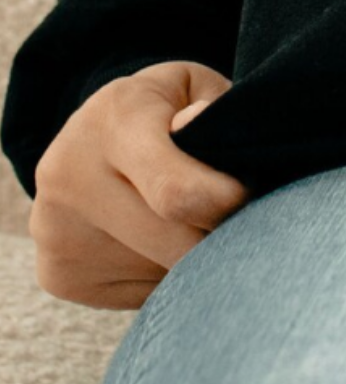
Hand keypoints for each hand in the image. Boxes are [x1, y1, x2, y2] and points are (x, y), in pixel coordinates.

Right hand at [28, 60, 252, 309]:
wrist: (89, 136)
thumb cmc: (163, 108)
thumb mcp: (194, 87)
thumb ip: (213, 112)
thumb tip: (201, 127)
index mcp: (116, 122)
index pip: (175, 190)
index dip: (225, 205)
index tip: (248, 199)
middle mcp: (73, 178)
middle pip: (173, 245)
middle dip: (219, 239)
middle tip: (239, 217)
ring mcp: (57, 233)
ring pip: (159, 274)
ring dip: (192, 259)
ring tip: (191, 218)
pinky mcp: (59, 274)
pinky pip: (137, 296)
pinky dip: (162, 275)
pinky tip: (157, 238)